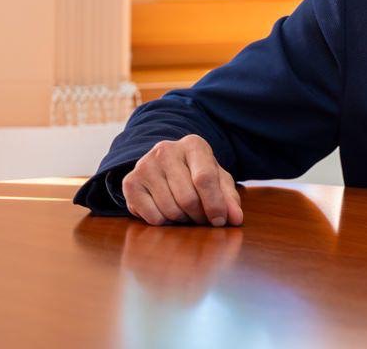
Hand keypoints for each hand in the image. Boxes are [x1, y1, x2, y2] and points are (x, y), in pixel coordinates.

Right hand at [121, 134, 243, 226]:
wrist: (163, 166)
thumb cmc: (196, 173)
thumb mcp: (217, 179)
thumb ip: (229, 198)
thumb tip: (236, 219)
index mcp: (193, 144)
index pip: (205, 178)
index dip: (215, 204)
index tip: (220, 221)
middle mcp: (166, 150)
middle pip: (187, 198)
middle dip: (199, 215)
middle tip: (202, 219)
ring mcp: (145, 165)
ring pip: (170, 209)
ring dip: (182, 219)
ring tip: (185, 212)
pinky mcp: (130, 182)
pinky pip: (152, 217)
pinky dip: (164, 222)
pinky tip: (167, 210)